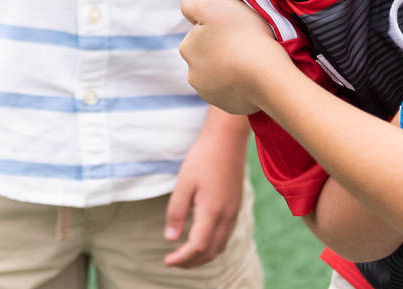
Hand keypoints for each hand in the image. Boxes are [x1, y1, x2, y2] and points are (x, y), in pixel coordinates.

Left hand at [163, 108, 249, 267]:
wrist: (227, 139)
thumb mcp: (183, 183)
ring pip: (220, 246)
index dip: (181, 258)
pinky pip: (226, 235)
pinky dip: (212, 244)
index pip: (197, 247)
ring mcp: (234, 211)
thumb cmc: (203, 157)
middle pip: (210, 252)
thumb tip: (170, 238)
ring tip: (184, 252)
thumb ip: (176, 212)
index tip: (167, 261)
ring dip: (202, 255)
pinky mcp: (236, 206)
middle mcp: (226, 216)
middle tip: (173, 259)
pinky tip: (200, 237)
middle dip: (191, 262)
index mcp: (212, 211)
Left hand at [179, 0, 292, 115]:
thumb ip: (191, 4)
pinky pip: (233, 90)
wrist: (267, 75)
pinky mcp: (228, 106)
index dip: (217, 25)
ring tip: (251, 59)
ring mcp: (210, 93)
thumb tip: (188, 13)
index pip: (200, 31)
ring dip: (231, 66)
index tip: (235, 25)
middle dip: (222, 47)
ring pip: (220, 72)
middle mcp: (193, 74)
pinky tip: (253, 75)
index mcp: (187, 49)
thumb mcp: (210, 4)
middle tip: (245, 41)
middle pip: (209, 53)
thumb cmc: (242, 35)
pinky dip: (241, 82)